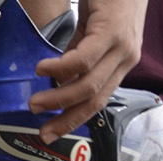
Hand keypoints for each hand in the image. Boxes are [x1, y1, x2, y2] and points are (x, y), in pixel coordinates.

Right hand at [31, 0, 146, 141]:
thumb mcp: (91, 25)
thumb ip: (79, 49)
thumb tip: (61, 73)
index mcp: (121, 61)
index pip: (99, 100)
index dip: (75, 119)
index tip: (54, 132)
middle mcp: (126, 59)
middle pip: (95, 100)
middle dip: (67, 119)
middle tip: (44, 130)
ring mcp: (122, 47)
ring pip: (89, 84)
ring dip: (59, 98)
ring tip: (36, 103)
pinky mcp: (113, 32)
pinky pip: (84, 59)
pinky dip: (61, 68)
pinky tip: (43, 69)